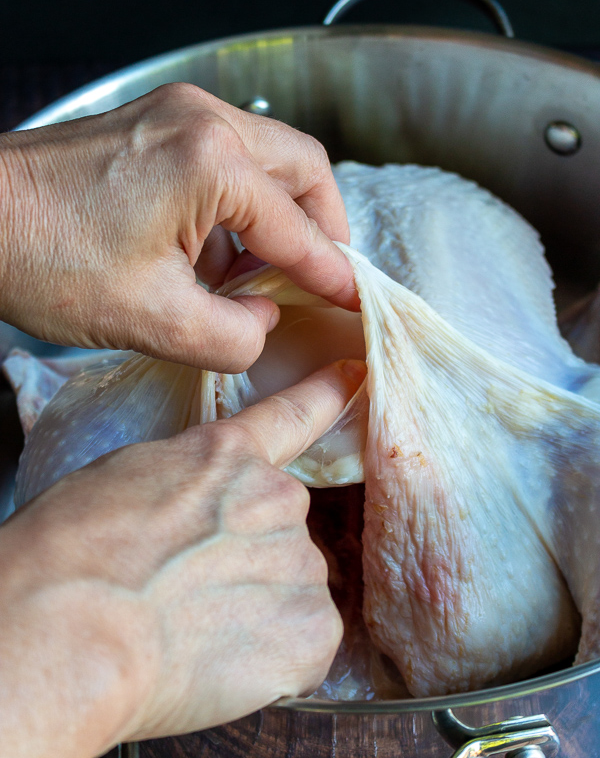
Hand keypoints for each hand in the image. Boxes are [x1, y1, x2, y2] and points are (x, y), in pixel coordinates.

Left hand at [0, 83, 356, 371]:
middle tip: (323, 276)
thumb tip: (264, 321)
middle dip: (324, 225)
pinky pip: (227, 158)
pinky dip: (240, 204)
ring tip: (263, 272)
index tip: (359, 299)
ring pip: (268, 158)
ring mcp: (178, 113)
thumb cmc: (45, 260)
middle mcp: (205, 120)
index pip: (299, 229)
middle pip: (303, 168)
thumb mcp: (152, 321)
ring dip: (280, 214)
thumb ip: (234, 336)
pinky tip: (217, 252)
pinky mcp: (156, 124)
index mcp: (212, 163)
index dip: (333, 273)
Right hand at [0, 358, 365, 756]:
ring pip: (292, 592)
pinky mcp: (312, 628)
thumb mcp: (126, 482)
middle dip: (250, 561)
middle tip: (191, 594)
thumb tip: (193, 517)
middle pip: (283, 532)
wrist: (73, 627)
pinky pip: (304, 647)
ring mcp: (300, 560)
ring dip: (258, 614)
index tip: (356, 373)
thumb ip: (185, 487)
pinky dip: (274, 663)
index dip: (327, 393)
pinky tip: (222, 664)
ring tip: (195, 634)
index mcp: (226, 457)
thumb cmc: (70, 555)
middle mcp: (277, 498)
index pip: (294, 414)